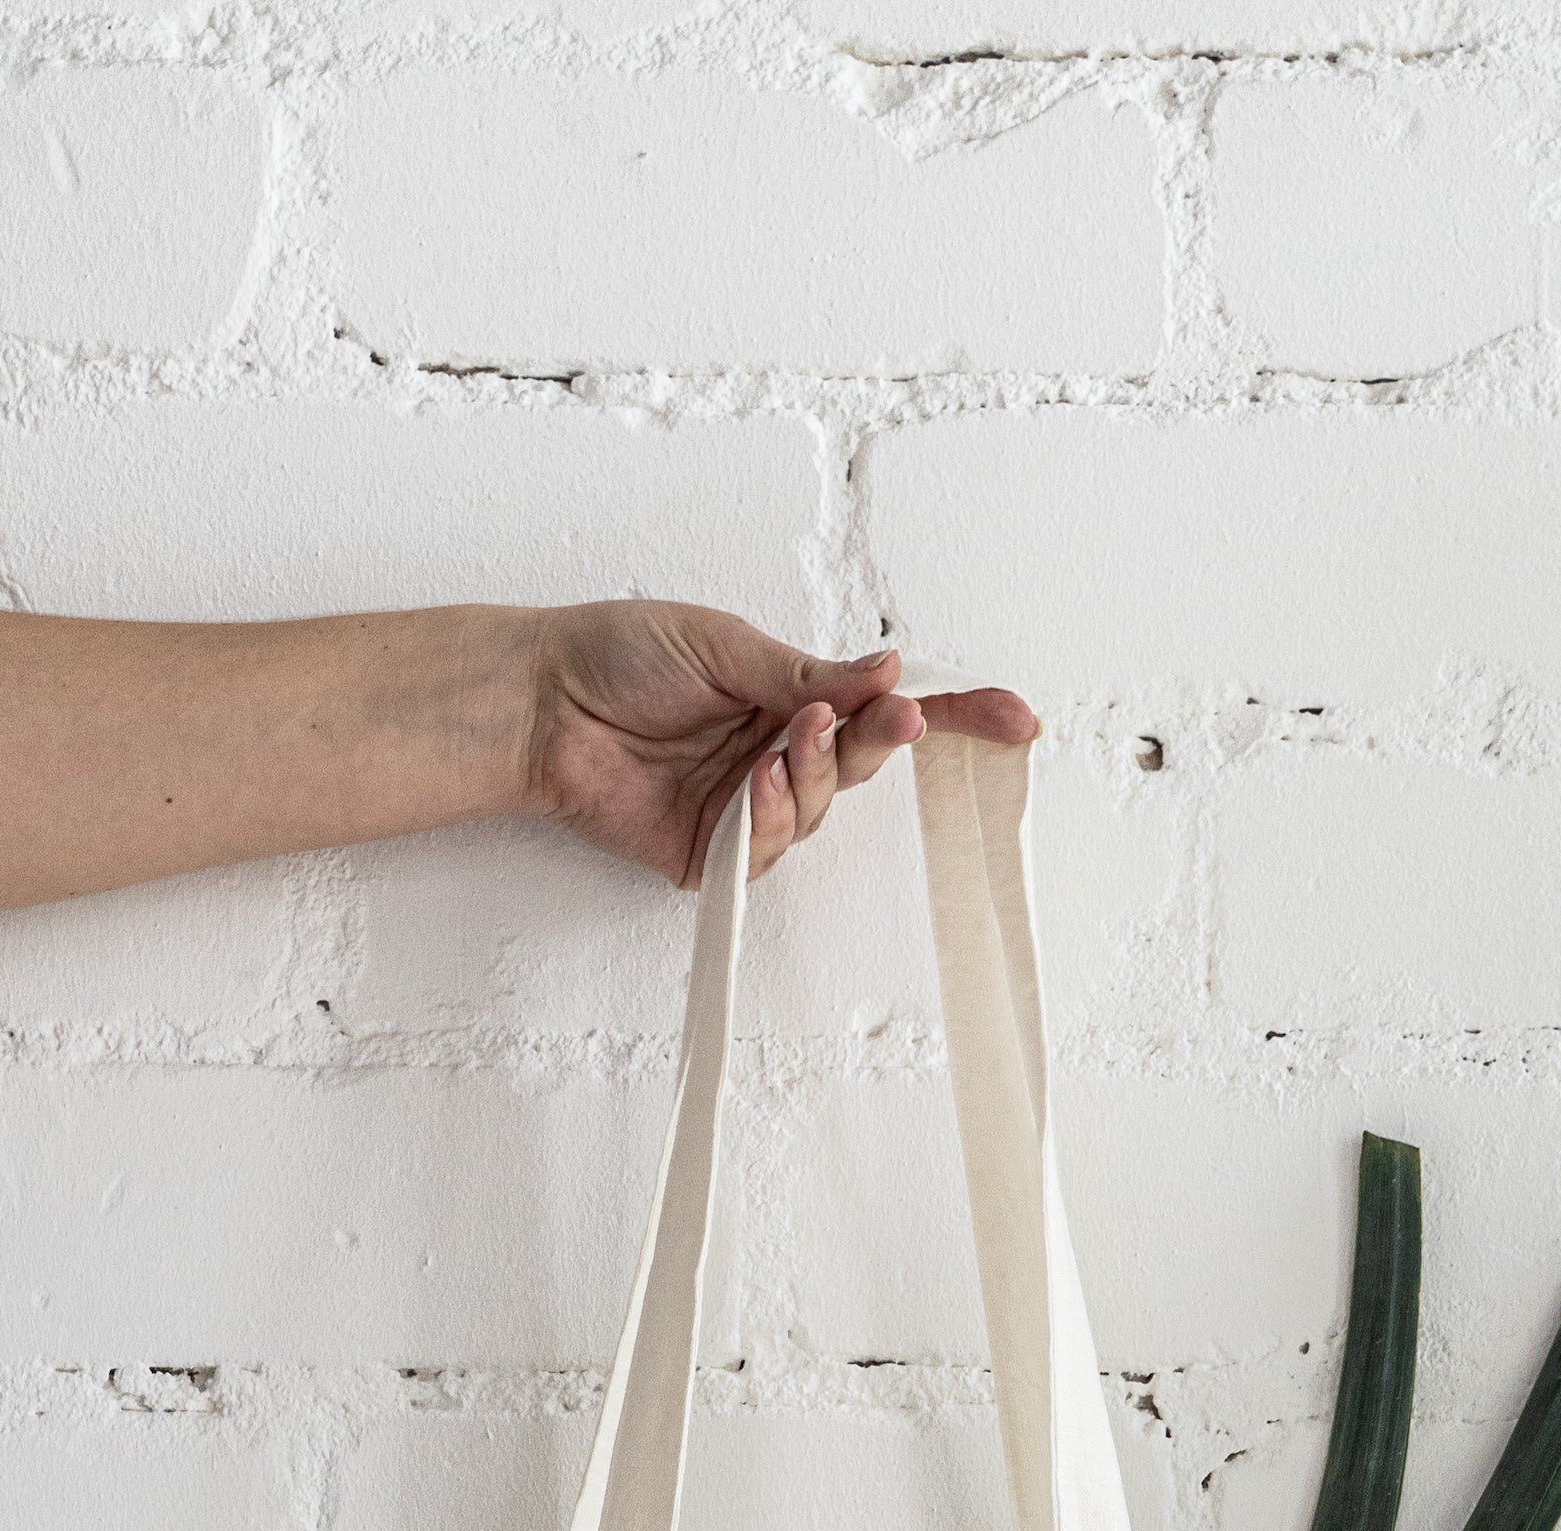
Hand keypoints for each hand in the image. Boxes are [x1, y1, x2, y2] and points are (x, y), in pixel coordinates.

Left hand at [522, 602, 1038, 888]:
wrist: (546, 702)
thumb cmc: (619, 657)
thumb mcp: (729, 646)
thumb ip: (811, 674)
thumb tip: (886, 675)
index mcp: (788, 694)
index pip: (883, 709)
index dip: (953, 716)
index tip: (1015, 719)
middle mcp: (774, 752)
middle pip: (862, 763)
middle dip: (880, 741)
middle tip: (892, 719)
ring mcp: (746, 806)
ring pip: (820, 809)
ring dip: (813, 773)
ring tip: (782, 739)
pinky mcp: (711, 854)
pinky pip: (767, 848)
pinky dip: (770, 815)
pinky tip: (755, 784)